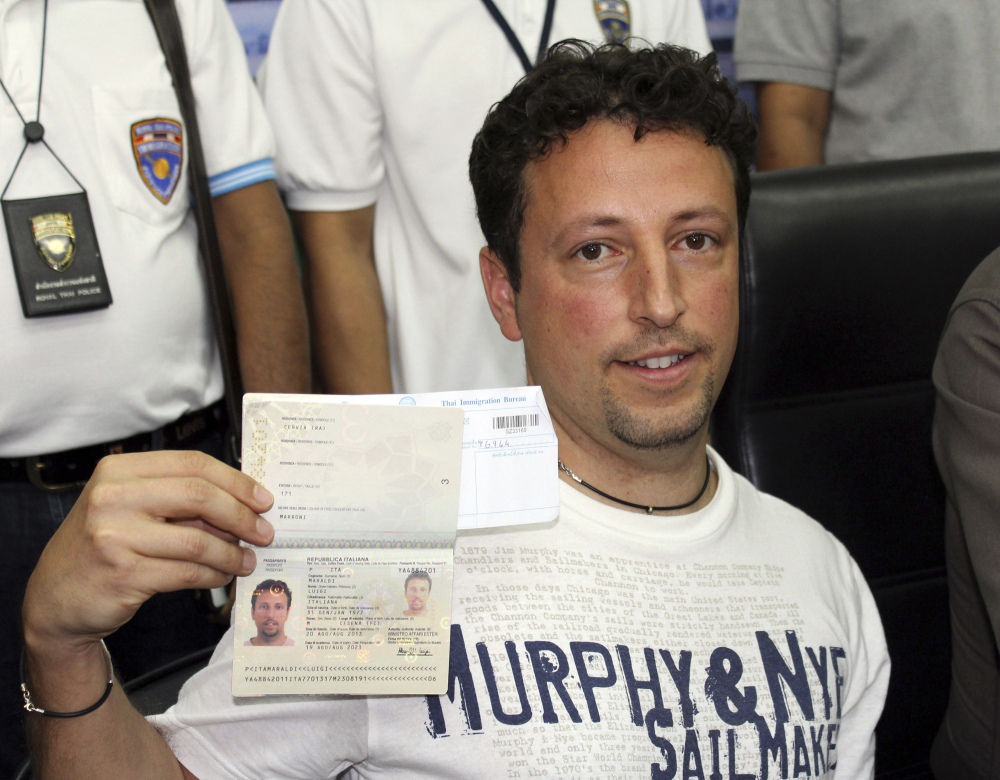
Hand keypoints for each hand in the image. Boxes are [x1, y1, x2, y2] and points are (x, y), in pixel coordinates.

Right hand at [22, 450, 274, 650]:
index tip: (263, 499)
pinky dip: (213, 575)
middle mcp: (112, 497)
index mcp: (119, 470)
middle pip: (199, 495)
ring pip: (197, 539)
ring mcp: (114, 535)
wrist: (55, 598)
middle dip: (241, 515)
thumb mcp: (132, 508)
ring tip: (246, 560)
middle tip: (264, 532)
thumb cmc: (103, 546)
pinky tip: (222, 576)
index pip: (192, 464)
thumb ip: (178, 499)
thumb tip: (243, 503)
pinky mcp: (123, 573)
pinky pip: (186, 572)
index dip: (235, 481)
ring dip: (231, 553)